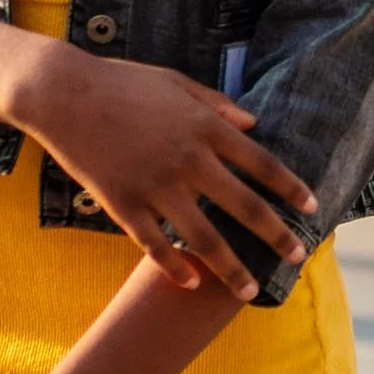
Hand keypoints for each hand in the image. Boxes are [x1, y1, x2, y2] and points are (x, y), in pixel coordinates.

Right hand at [13, 44, 315, 299]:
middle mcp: (188, 159)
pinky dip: (174, 267)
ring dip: (231, 268)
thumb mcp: (176, 82)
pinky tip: (191, 283)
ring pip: (203, 237)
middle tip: (297, 258)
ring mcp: (155, 184)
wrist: (62, 92)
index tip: (311, 208)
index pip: (262, 163)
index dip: (290, 188)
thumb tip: (253, 124)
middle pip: (244, 206)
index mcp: (205, 127)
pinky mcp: (122, 203)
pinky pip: (154, 244)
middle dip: (276, 236)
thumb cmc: (121, 82)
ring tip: (249, 291)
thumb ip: (216, 105)